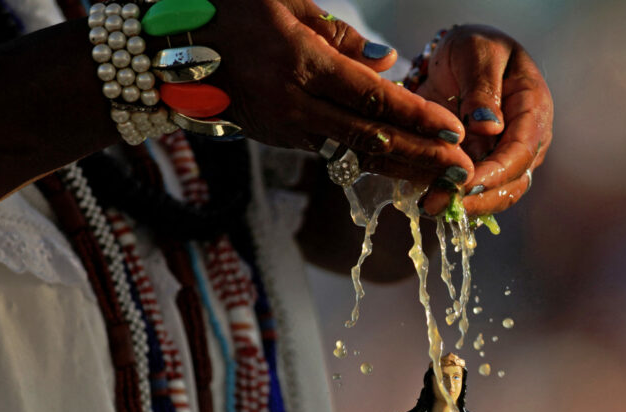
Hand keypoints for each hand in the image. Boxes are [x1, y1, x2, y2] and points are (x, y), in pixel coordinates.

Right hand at [195, 0, 471, 183]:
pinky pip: (335, 153)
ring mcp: (287, 129)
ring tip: (442, 180)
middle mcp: (296, 106)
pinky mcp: (282, 140)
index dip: (417, 117)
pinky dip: (371, 162)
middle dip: (421, 158)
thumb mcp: (279, 0)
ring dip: (401, 170)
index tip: (454, 132)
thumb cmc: (224, 12)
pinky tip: (401, 168)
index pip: (371, 99)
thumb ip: (336, 32)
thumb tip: (387, 61)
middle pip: (371, 140)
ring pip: (354, 156)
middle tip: (463, 173)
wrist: (162, 59)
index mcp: (301, 65)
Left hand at [415, 25, 553, 215]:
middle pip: (510, 184)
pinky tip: (425, 198)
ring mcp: (503, 157)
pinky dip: (450, 198)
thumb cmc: (476, 47)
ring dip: (461, 205)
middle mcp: (524, 141)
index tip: (466, 185)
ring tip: (428, 206)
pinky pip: (470, 191)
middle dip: (475, 199)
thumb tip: (489, 127)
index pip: (520, 152)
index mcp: (533, 110)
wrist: (461, 54)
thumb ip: (484, 89)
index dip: (494, 174)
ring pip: (491, 195)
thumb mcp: (479, 54)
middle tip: (436, 204)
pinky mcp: (480, 166)